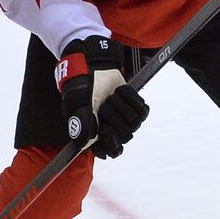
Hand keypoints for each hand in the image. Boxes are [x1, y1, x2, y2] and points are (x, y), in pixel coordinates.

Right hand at [55, 36, 148, 158]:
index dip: (112, 144)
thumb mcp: (77, 104)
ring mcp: (127, 119)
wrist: (94, 66)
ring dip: (121, 105)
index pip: (113, 151)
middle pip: (125, 134)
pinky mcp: (137, 107)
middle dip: (113, 116)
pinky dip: (130, 97)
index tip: (105, 129)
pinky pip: (142, 109)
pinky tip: (119, 91)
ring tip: (110, 97)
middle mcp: (114, 130)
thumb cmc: (82, 87)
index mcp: (98, 135)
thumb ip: (80, 123)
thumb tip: (82, 144)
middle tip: (103, 104)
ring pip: (134, 121)